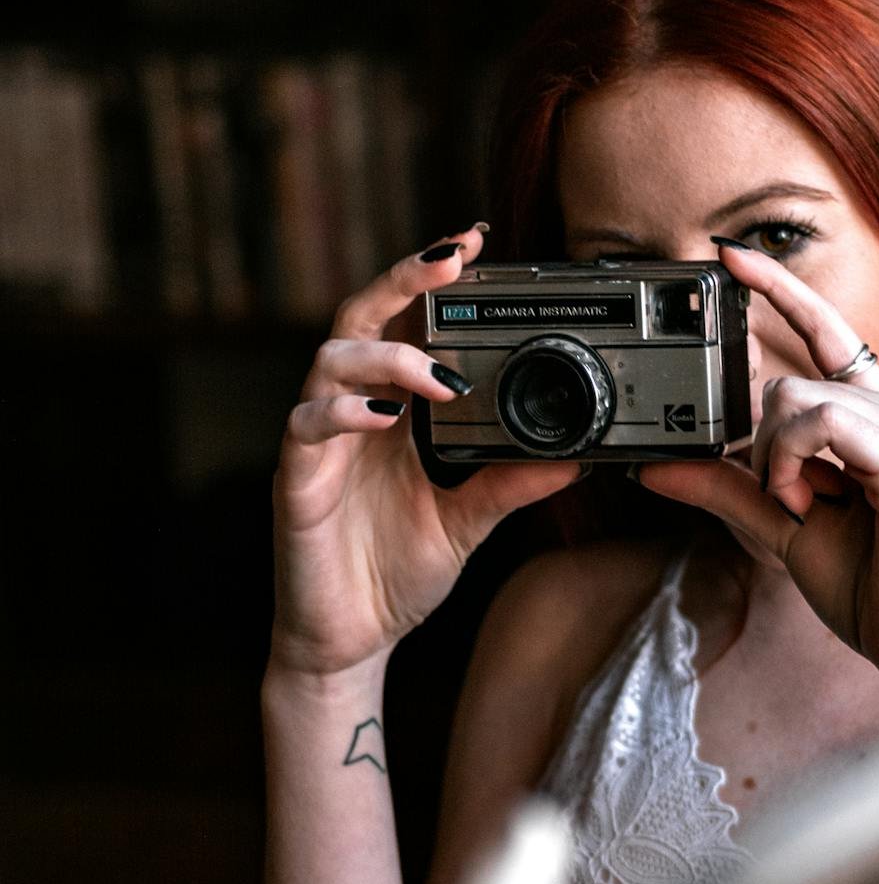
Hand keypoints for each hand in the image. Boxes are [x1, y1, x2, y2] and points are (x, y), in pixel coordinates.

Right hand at [270, 229, 581, 678]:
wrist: (348, 640)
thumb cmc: (393, 573)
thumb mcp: (468, 522)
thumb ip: (510, 484)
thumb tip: (576, 458)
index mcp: (390, 412)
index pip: (406, 323)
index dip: (432, 280)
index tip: (479, 243)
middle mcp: (351, 413)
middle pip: (362, 316)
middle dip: (404, 278)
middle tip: (453, 256)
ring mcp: (319, 442)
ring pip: (332, 360)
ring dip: (386, 354)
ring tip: (436, 373)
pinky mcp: (296, 479)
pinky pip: (308, 426)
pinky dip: (342, 413)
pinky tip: (382, 418)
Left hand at [637, 243, 878, 723]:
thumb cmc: (866, 588)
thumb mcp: (776, 528)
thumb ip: (723, 488)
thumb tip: (654, 466)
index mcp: (875, 417)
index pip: (826, 331)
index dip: (779, 289)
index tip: (728, 257)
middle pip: (788, 382)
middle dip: (763, 449)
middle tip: (786, 502)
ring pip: (795, 402)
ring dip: (775, 465)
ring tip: (803, 510)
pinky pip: (817, 423)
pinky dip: (791, 466)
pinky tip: (808, 505)